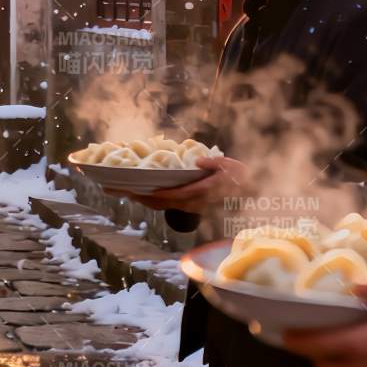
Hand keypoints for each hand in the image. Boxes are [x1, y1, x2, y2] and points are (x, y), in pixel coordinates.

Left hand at [107, 156, 246, 211]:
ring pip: (162, 205)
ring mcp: (191, 205)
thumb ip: (214, 164)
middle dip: (139, 197)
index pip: (171, 196)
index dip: (152, 195)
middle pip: (160, 203)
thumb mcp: (230, 166)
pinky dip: (153, 200)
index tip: (134, 190)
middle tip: (117, 190)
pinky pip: (168, 204)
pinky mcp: (190, 204)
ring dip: (143, 200)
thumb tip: (198, 162)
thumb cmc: (238, 176)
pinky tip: (142, 194)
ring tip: (124, 192)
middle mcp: (192, 202)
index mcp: (199, 193)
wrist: (248, 191)